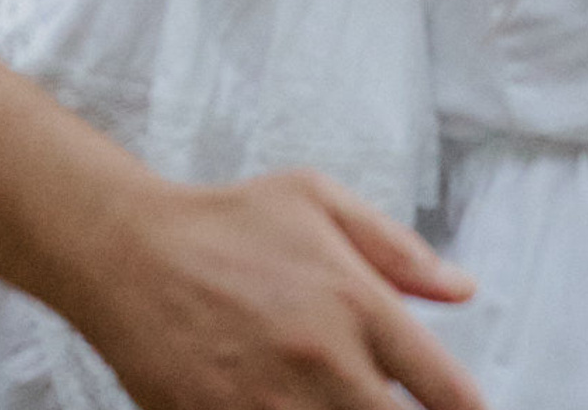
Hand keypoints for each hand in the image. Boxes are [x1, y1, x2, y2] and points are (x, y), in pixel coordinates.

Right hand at [77, 169, 480, 409]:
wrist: (125, 251)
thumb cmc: (223, 223)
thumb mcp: (313, 199)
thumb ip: (395, 245)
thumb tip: (462, 289)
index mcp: (357, 303)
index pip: (453, 396)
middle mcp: (326, 362)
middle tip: (380, 404)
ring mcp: (276, 406)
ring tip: (335, 403)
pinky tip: (288, 409)